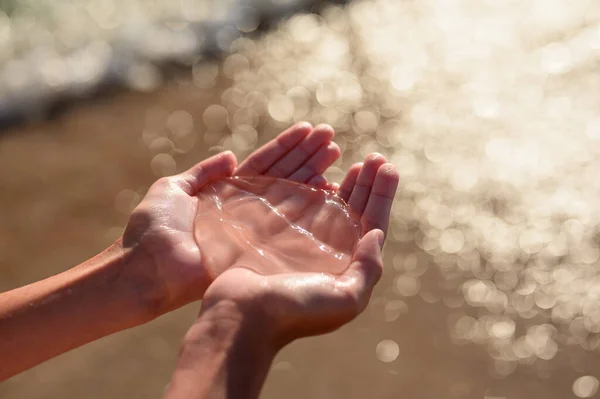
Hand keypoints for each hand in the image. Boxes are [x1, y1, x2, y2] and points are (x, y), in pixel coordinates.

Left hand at [121, 122, 339, 314]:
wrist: (146, 268)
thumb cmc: (153, 228)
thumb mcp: (173, 189)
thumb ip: (202, 173)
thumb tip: (231, 155)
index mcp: (228, 192)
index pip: (265, 163)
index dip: (287, 146)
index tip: (309, 129)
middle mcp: (247, 209)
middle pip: (284, 175)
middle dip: (308, 155)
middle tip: (331, 136)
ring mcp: (256, 228)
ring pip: (291, 194)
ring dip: (314, 172)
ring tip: (335, 152)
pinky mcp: (259, 248)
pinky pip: (289, 224)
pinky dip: (309, 207)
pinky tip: (329, 190)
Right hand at [199, 153, 397, 345]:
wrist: (240, 315)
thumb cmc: (294, 310)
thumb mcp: (346, 297)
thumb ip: (368, 268)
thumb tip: (377, 234)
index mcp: (348, 267)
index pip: (373, 225)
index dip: (382, 196)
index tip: (388, 167)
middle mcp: (329, 254)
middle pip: (355, 211)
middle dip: (367, 183)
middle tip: (375, 157)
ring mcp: (303, 243)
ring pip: (331, 205)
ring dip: (345, 182)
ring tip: (356, 160)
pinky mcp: (278, 235)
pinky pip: (301, 205)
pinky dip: (313, 187)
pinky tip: (322, 174)